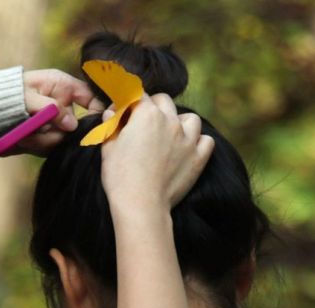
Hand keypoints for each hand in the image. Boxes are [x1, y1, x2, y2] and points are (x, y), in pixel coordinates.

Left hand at [14, 69, 103, 155]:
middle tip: (35, 131)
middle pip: (75, 125)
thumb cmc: (6, 94)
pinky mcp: (47, 136)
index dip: (96, 111)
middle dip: (55, 132)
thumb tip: (72, 124)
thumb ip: (50, 108)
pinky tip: (23, 140)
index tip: (93, 127)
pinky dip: (36, 146)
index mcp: (62, 85)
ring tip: (23, 134)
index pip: (90, 97)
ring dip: (42, 140)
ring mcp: (55, 122)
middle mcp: (62, 105)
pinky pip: (50, 147)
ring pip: (61, 139)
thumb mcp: (27, 97)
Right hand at [101, 94, 214, 215]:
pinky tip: (187, 149)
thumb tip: (111, 114)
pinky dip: (199, 142)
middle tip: (143, 123)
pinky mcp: (198, 158)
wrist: (141, 205)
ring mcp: (187, 139)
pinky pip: (206, 141)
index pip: (138, 96)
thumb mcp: (108, 148)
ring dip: (180, 122)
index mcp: (146, 114)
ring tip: (170, 134)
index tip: (122, 114)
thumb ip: (111, 126)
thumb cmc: (120, 177)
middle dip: (153, 107)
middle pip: (164, 101)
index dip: (128, 104)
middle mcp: (170, 121)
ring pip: (190, 118)